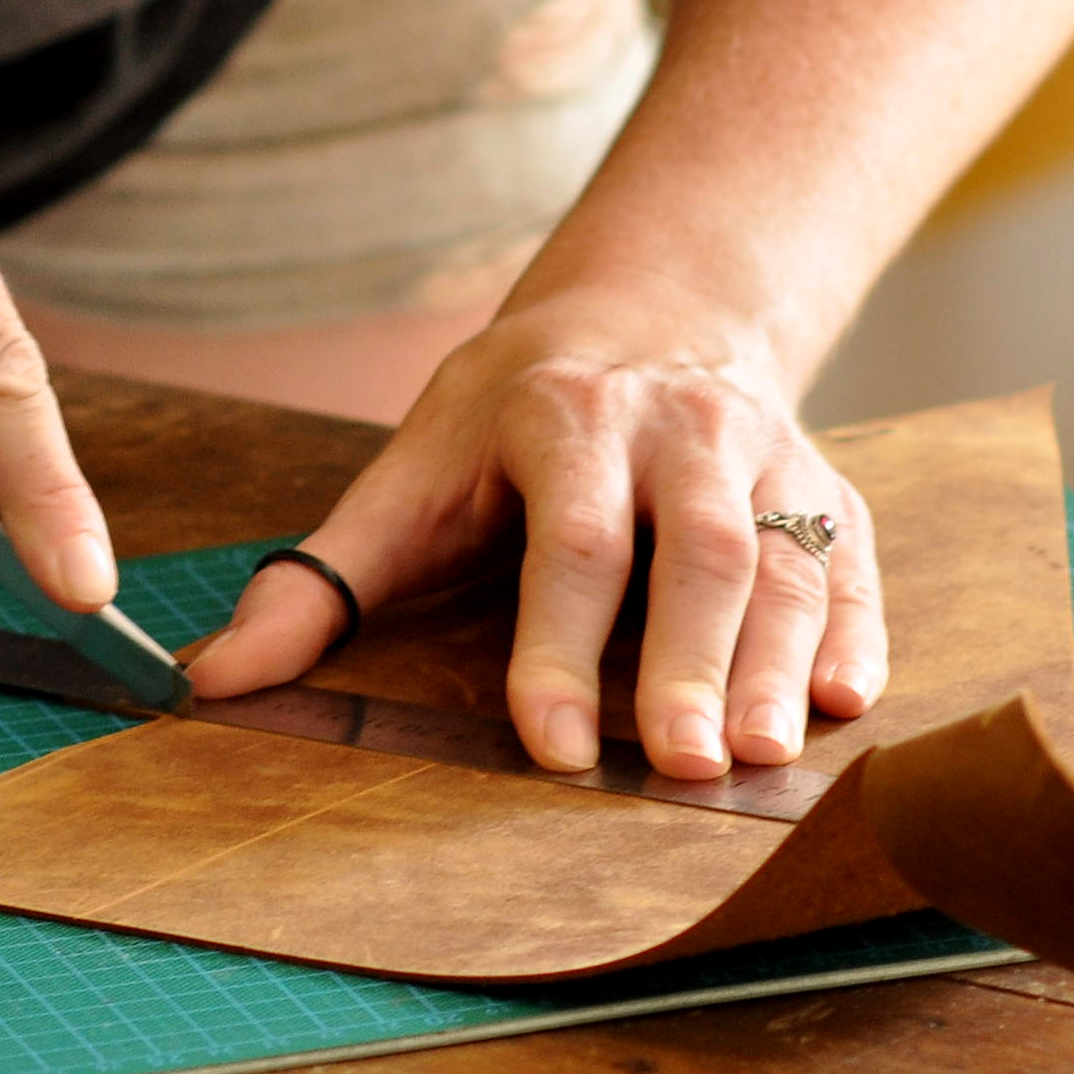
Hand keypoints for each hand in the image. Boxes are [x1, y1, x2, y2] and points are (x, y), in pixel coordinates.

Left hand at [174, 282, 884, 774]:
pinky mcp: (827, 488)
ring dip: (781, 662)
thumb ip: (321, 580)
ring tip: (761, 757)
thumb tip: (211, 681)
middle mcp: (678, 427)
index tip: (556, 744)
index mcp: (564, 417)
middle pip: (696, 549)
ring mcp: (765, 454)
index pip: (571, 539)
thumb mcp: (410, 471)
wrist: (652, 307)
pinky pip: (856, 559)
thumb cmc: (513, 415)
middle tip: (684, 766)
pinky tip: (851, 702)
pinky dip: (862, 630)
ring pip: (786, 560)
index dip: (561, 644)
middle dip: (690, 660)